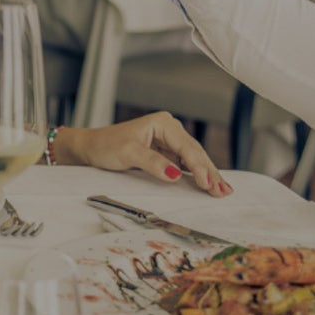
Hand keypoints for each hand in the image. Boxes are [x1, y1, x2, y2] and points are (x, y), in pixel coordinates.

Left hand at [52, 113, 231, 197]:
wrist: (91, 148)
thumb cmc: (106, 146)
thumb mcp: (128, 153)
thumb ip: (153, 163)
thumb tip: (175, 175)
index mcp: (163, 124)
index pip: (187, 147)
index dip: (199, 167)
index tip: (207, 184)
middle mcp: (170, 130)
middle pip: (195, 153)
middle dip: (210, 172)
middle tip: (223, 191)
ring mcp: (169, 142)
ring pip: (193, 159)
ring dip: (207, 175)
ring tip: (222, 190)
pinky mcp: (166, 153)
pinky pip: (185, 165)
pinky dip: (196, 175)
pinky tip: (208, 184)